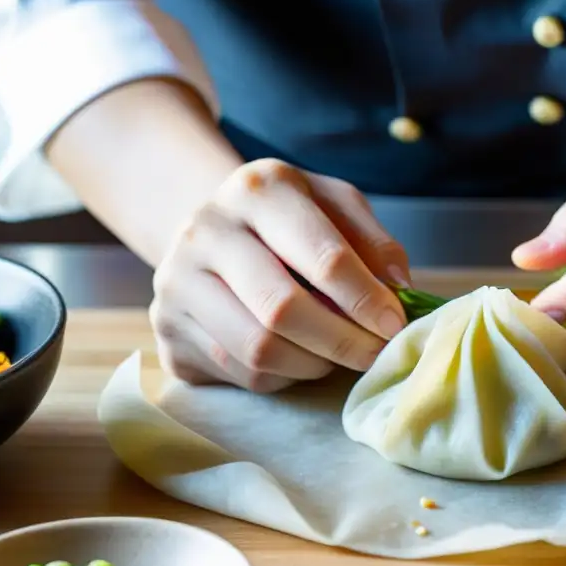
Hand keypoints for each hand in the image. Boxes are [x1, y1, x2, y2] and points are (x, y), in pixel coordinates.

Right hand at [150, 159, 410, 392]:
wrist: (212, 231)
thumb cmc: (290, 221)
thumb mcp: (335, 207)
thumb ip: (373, 241)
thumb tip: (398, 288)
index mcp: (256, 190)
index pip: (321, 256)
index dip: (365, 299)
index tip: (395, 323)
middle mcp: (204, 231)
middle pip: (282, 308)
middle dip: (342, 341)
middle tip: (374, 354)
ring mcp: (175, 283)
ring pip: (258, 350)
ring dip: (314, 364)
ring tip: (338, 355)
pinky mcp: (167, 331)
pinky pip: (239, 373)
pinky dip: (283, 376)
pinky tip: (299, 357)